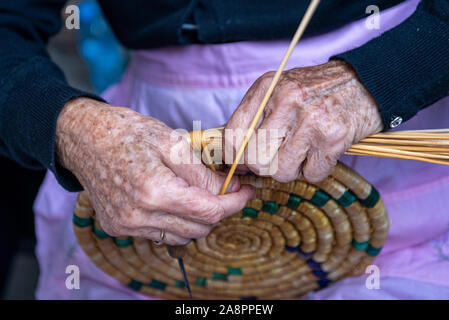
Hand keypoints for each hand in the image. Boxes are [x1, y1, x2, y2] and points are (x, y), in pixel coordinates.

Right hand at [56, 98, 253, 244]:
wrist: (84, 137)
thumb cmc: (127, 132)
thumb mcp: (172, 142)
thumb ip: (202, 172)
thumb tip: (228, 188)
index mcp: (155, 191)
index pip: (210, 211)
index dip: (234, 203)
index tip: (246, 191)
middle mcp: (139, 216)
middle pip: (198, 228)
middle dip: (218, 210)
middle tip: (223, 189)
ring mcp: (126, 225)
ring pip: (180, 237)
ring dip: (197, 220)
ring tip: (197, 194)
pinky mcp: (117, 227)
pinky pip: (158, 235)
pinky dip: (174, 222)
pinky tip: (173, 201)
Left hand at [225, 60, 382, 182]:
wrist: (366, 82)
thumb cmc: (317, 91)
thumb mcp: (281, 89)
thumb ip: (257, 115)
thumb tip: (234, 155)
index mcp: (267, 88)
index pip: (232, 133)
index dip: (233, 156)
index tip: (242, 162)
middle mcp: (286, 102)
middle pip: (255, 160)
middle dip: (264, 167)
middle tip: (277, 157)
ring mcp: (310, 120)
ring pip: (281, 172)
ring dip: (291, 170)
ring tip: (303, 152)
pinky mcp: (333, 138)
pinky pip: (311, 175)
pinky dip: (316, 170)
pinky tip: (321, 152)